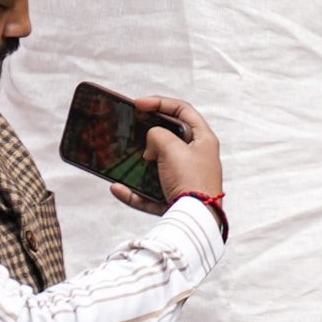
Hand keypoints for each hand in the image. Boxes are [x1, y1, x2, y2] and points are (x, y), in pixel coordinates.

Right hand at [112, 95, 223, 216]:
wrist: (196, 218)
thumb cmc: (191, 180)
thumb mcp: (172, 148)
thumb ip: (158, 136)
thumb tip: (152, 145)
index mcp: (204, 140)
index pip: (183, 111)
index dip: (160, 103)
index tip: (138, 105)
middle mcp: (197, 157)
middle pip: (170, 137)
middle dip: (149, 134)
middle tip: (132, 130)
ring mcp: (185, 178)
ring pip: (157, 165)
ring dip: (139, 163)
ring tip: (125, 159)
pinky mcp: (174, 198)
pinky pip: (149, 193)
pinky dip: (133, 191)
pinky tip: (118, 188)